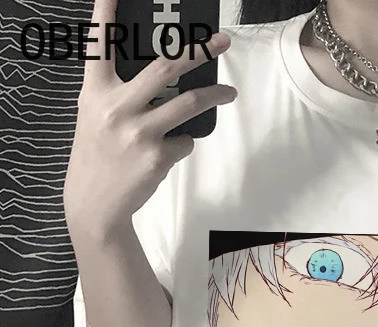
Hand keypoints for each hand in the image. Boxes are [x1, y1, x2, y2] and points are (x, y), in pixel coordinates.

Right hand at [63, 0, 236, 240]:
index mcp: (95, 92)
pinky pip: (185, 140)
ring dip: (215, 96)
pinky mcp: (157, 156)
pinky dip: (183, 143)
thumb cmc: (98, 155)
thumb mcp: (95, 116)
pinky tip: (167, 152)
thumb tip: (164, 77)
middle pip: (165, 67)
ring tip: (229, 93)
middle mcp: (116, 107)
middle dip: (199, 51)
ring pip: (189, 103)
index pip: (99, 46)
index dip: (106, 16)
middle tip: (221, 42)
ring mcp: (138, 132)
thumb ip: (118, 94)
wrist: (95, 204)